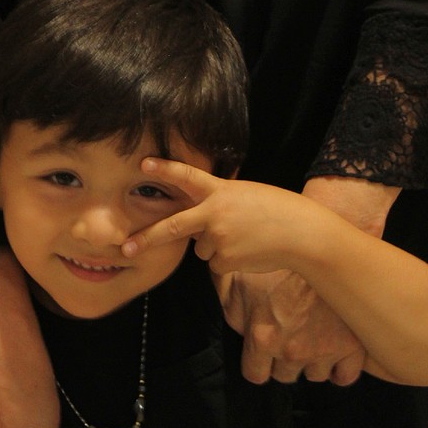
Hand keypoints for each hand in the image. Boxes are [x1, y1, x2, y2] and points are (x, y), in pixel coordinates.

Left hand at [122, 160, 366, 385]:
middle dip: (147, 238)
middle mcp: (214, 214)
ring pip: (202, 247)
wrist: (302, 234)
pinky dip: (228, 260)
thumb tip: (194, 228)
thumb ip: (216, 204)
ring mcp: (218, 239)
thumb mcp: (243, 195)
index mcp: (220, 191)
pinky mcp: (225, 260)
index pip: (188, 176)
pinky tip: (248, 251)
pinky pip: (215, 263)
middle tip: (125, 248)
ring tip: (244, 236)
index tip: (143, 163)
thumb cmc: (275, 210)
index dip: (165, 168)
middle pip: (173, 226)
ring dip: (215, 244)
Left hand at [217, 267, 365, 385]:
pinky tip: (333, 347)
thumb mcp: (238, 278)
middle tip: (289, 334)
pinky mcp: (351, 346)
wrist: (320, 244)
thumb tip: (229, 322)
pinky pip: (344, 376)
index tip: (263, 351)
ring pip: (314, 374)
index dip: (258, 362)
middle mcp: (293, 350)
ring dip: (311, 360)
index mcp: (263, 337)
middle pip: (285, 375)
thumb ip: (230, 306)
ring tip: (311, 334)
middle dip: (284, 358)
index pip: (255, 374)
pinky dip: (340, 366)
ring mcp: (324, 351)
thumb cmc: (275, 260)